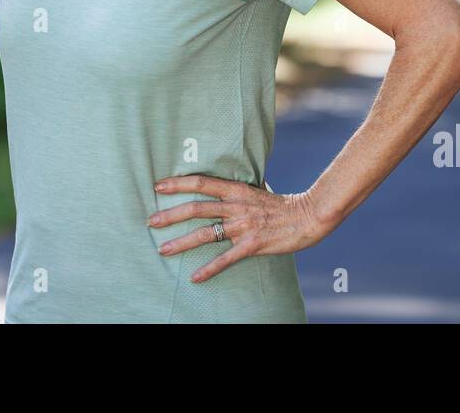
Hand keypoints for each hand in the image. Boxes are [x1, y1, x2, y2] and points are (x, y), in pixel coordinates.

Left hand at [148, 174, 330, 282]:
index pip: (201, 183)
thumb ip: (236, 190)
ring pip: (206, 233)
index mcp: (236, 189)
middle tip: (151, 221)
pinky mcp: (252, 245)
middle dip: (171, 215)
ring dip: (182, 243)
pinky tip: (195, 277)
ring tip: (163, 249)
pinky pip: (226, 259)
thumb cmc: (281, 204)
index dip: (178, 184)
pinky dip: (209, 269)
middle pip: (196, 208)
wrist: (308, 215)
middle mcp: (236, 206)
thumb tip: (219, 186)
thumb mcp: (255, 190)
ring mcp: (243, 226)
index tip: (158, 186)